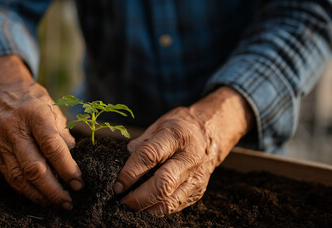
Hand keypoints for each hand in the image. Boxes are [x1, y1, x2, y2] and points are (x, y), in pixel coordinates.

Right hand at [0, 55, 82, 209]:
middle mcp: (13, 128)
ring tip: (56, 203)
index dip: (67, 168)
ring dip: (40, 195)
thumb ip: (63, 135)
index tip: (79, 182)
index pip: (51, 146)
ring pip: (19, 177)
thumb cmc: (33, 101)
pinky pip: (10, 178)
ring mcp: (0, 142)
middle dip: (53, 189)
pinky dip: (26, 190)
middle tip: (68, 201)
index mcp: (34, 113)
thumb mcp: (53, 109)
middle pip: (34, 167)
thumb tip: (73, 163)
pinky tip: (40, 196)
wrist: (0, 91)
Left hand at [113, 87, 253, 215]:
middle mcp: (189, 157)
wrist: (213, 133)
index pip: (150, 156)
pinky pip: (176, 205)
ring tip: (131, 205)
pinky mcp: (198, 190)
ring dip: (147, 206)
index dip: (130, 173)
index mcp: (176, 135)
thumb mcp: (161, 123)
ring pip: (170, 200)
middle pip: (163, 184)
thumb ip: (143, 141)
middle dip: (138, 197)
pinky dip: (158, 208)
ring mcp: (196, 176)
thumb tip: (127, 156)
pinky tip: (147, 205)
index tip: (118, 185)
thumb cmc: (182, 127)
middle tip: (122, 200)